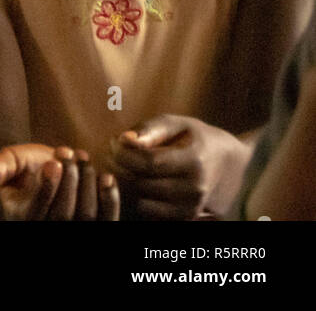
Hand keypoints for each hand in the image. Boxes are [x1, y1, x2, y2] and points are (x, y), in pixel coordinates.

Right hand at [0, 143, 119, 219]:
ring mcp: (72, 229)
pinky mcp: (94, 224)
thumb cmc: (25, 167)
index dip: (48, 187)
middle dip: (68, 180)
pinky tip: (106, 177)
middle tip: (66, 153)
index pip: (38, 211)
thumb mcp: (8, 161)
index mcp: (22, 218)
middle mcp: (46, 228)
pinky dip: (110, 200)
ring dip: (87, 184)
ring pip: (85, 216)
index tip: (53, 162)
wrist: (47, 170)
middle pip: (63, 215)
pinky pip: (107, 221)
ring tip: (81, 159)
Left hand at [110, 115, 250, 219]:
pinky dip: (138, 197)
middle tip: (113, 151)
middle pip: (141, 183)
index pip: (148, 162)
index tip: (114, 140)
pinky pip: (149, 212)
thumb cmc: (195, 138)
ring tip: (125, 164)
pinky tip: (138, 179)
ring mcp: (191, 207)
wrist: (228, 164)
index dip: (123, 151)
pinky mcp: (185, 217)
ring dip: (126, 183)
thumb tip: (124, 139)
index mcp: (194, 162)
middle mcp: (195, 189)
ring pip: (141, 200)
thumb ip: (149, 129)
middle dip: (119, 165)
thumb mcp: (176, 123)